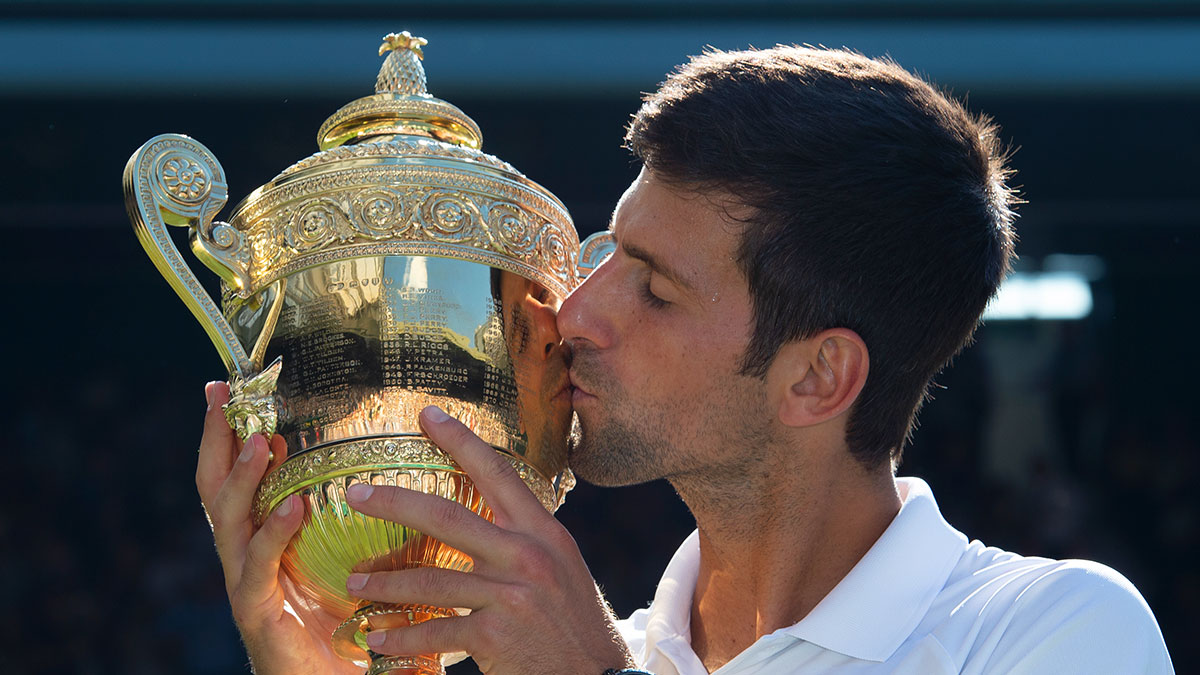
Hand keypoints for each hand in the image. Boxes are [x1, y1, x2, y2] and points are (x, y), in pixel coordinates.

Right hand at [196, 382, 359, 674]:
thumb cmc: (353, 625)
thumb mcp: (359, 560)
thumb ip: (365, 520)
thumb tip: (399, 466)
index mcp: (264, 539)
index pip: (240, 477)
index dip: (232, 434)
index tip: (232, 388)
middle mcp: (245, 556)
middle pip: (217, 488)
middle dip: (216, 439)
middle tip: (218, 394)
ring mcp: (246, 585)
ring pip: (229, 521)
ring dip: (243, 477)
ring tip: (263, 440)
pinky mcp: (258, 614)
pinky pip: (259, 567)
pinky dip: (273, 533)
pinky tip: (293, 507)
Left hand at [343, 406, 635, 674]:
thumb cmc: (574, 624)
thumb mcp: (560, 568)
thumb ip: (524, 542)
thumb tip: (485, 518)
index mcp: (543, 532)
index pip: (497, 473)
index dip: (461, 440)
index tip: (428, 415)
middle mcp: (528, 555)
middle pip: (448, 516)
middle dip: (393, 502)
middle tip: (354, 494)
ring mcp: (512, 594)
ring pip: (431, 580)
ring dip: (384, 583)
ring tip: (353, 584)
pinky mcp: (496, 635)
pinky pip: (436, 630)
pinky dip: (402, 637)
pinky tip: (378, 638)